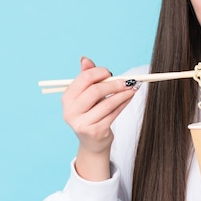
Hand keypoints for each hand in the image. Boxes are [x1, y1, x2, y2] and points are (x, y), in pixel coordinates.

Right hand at [62, 56, 137, 178]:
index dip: (99, 73)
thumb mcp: (86, 95)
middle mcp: (71, 111)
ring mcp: (82, 123)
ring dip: (123, 93)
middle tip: (128, 81)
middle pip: (95, 91)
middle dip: (114, 84)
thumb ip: (86, 77)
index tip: (110, 72)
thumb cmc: (90, 113)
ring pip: (108, 103)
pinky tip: (130, 97)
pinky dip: (124, 103)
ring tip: (133, 88)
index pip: (83, 79)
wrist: (92, 141)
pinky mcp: (95, 131)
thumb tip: (85, 59)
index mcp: (67, 99)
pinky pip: (114, 113)